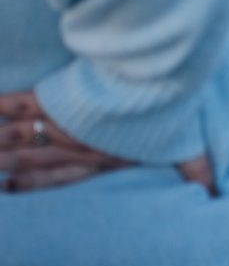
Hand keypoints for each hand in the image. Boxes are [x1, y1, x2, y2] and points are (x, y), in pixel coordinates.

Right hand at [0, 90, 216, 194]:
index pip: (57, 184)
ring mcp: (64, 122)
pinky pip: (23, 103)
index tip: (7, 193)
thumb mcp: (189, 148)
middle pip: (29, 164)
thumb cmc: (172, 116)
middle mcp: (74, 148)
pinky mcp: (61, 96)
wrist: (157, 82)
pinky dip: (2, 106)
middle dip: (4, 170)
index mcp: (99, 162)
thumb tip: (222, 196)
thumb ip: (199, 173)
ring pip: (19, 138)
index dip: (29, 190)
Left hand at [0, 90, 129, 192]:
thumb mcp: (114, 79)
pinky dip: (29, 183)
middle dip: (0, 136)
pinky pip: (55, 179)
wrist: (175, 123)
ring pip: (35, 157)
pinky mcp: (92, 170)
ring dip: (5, 159)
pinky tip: (5, 185)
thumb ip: (84, 79)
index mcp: (84, 103)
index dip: (10, 104)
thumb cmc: (140, 95)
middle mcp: (78, 131)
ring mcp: (83, 154)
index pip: (37, 103)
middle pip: (29, 132)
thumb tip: (55, 83)